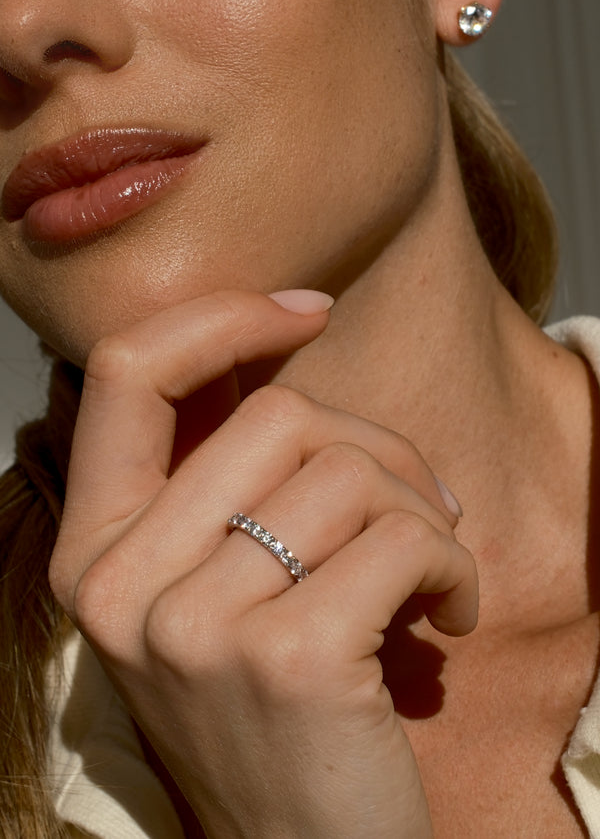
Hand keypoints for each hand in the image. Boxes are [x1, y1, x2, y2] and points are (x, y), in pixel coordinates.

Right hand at [50, 290, 477, 837]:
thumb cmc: (274, 707)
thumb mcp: (211, 586)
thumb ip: (222, 477)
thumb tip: (279, 337)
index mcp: (92, 551)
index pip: (126, 371)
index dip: (221, 319)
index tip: (308, 315)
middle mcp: (116, 584)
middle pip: (279, 415)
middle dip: (379, 448)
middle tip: (417, 512)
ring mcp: (192, 625)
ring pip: (348, 470)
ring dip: (424, 515)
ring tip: (431, 577)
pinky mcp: (286, 660)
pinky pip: (404, 538)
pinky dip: (452, 566)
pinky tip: (448, 617)